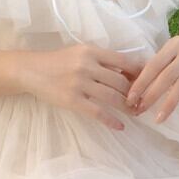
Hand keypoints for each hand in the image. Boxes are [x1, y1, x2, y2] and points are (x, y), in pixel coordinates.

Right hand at [20, 43, 142, 130]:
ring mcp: (79, 84)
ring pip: (112, 97)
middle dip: (135, 94)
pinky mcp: (72, 100)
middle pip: (121, 82)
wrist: (31, 70)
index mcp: (92, 52)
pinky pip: (97, 112)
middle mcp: (87, 66)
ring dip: (127, 107)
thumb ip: (102, 61)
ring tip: (134, 113)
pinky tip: (120, 126)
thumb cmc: (58, 62)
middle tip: (142, 103)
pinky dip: (111, 120)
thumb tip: (128, 73)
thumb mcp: (81, 54)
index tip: (147, 82)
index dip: (139, 73)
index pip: (124, 62)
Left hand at [124, 31, 178, 122]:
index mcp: (173, 45)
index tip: (130, 99)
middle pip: (167, 75)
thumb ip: (158, 67)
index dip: (141, 83)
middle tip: (140, 110)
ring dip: (169, 103)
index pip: (153, 65)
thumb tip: (134, 89)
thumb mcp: (172, 53)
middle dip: (151, 95)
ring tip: (159, 119)